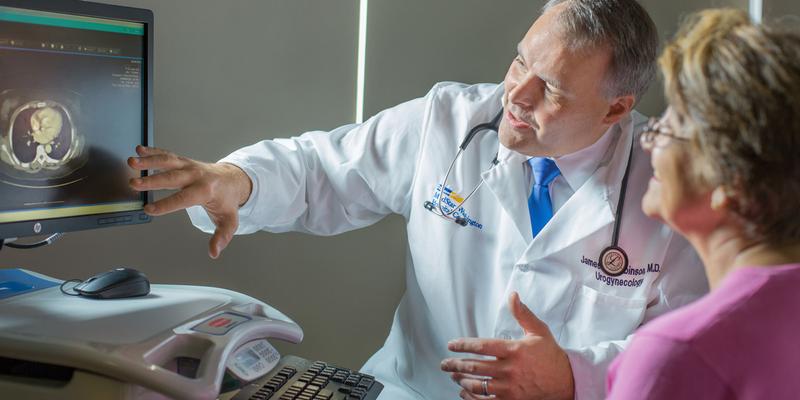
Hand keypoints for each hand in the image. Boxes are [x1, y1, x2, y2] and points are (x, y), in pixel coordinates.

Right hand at [128, 145, 251, 257]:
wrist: (233, 179)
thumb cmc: (227, 200)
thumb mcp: (229, 220)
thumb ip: (222, 236)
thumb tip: (214, 252)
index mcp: (206, 190)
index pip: (184, 198)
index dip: (166, 204)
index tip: (150, 209)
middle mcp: (196, 175)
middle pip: (172, 177)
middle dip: (152, 180)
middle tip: (134, 184)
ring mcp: (189, 166)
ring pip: (168, 162)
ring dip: (149, 161)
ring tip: (132, 162)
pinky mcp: (183, 161)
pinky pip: (167, 155)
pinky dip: (153, 151)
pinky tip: (139, 150)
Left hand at [441, 292, 574, 399]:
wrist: (566, 381)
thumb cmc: (551, 355)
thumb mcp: (538, 331)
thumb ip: (522, 313)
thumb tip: (513, 296)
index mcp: (514, 350)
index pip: (482, 346)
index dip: (463, 345)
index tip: (452, 345)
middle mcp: (510, 370)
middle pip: (475, 367)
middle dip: (456, 365)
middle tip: (445, 363)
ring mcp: (510, 388)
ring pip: (478, 385)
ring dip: (462, 380)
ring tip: (453, 375)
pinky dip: (472, 398)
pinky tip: (464, 392)